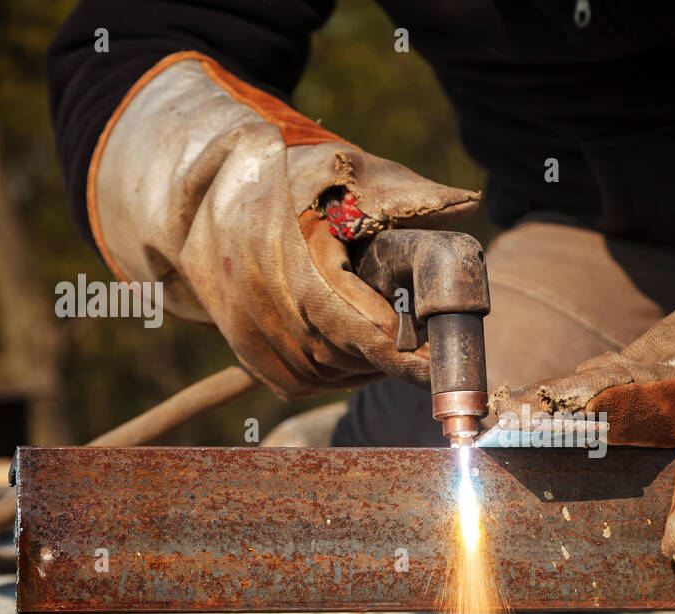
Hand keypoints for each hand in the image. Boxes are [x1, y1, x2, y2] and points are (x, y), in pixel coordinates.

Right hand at [89, 52, 479, 397]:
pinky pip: (302, 381)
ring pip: (328, 373)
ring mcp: (250, 330)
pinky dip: (336, 372)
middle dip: (392, 354)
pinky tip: (353, 346)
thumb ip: (408, 194)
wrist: (205, 196)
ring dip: (366, 364)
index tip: (441, 361)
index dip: (405, 351)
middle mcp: (266, 300)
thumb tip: (468, 204)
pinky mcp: (247, 350)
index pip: (363, 328)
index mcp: (296, 256)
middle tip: (427, 345)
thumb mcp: (350, 171)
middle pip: (349, 355)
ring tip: (390, 337)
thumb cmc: (292, 178)